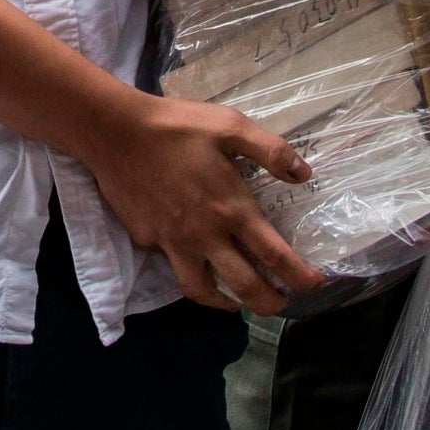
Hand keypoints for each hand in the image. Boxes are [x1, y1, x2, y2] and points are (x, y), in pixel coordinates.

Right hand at [78, 91, 322, 313]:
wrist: (115, 132)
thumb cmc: (176, 127)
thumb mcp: (229, 126)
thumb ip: (270, 150)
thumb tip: (304, 174)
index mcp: (232, 209)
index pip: (275, 256)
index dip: (300, 276)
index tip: (315, 283)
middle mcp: (206, 236)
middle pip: (246, 288)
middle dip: (270, 303)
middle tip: (281, 303)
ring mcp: (174, 242)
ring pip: (204, 292)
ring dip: (228, 302)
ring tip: (238, 299)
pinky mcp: (149, 239)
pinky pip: (173, 264)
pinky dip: (189, 269)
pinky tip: (193, 258)